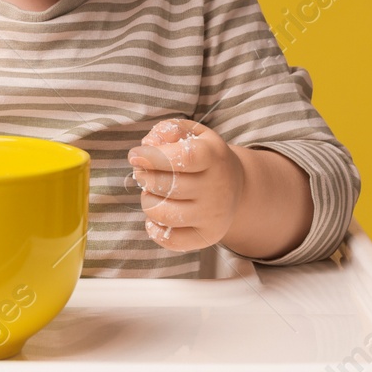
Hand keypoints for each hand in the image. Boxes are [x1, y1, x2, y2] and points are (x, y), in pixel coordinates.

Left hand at [127, 118, 245, 251]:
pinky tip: (156, 216)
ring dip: (148, 200)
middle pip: (168, 186)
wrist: (235, 184)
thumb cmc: (205, 156)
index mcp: (213, 157)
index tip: (135, 155)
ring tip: (152, 192)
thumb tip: (149, 143)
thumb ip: (169, 130)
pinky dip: (154, 229)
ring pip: (164, 214)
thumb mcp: (193, 134)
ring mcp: (213, 216)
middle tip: (142, 172)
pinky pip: (171, 241)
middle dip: (144, 177)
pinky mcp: (207, 237)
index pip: (183, 158)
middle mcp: (217, 189)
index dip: (153, 157)